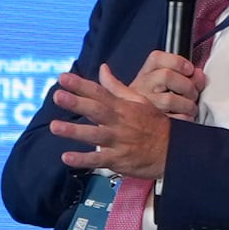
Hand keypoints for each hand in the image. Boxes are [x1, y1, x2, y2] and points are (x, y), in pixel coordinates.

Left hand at [50, 64, 174, 179]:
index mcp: (123, 107)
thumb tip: (102, 69)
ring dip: (74, 131)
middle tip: (58, 96)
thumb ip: (116, 86)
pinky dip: (83, 160)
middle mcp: (119, 123)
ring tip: (55, 126)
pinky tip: (66, 157)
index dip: (81, 85)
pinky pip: (99, 160)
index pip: (99, 92)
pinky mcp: (119, 160)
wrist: (173, 150)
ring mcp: (118, 142)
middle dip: (76, 103)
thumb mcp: (139, 100)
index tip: (63, 78)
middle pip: (95, 111)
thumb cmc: (155, 124)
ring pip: (94, 135)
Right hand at [118, 47, 205, 119]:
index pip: (157, 58)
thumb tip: (199, 75)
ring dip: (188, 105)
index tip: (189, 70)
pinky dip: (185, 118)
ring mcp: (145, 105)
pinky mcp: (151, 123)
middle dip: (187, 85)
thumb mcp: (166, 81)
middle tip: (192, 93)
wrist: (138, 122)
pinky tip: (185, 117)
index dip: (178, 62)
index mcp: (146, 73)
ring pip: (169, 99)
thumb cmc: (157, 99)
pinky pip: (173, 119)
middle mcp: (142, 86)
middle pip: (166, 76)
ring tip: (190, 108)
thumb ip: (185, 75)